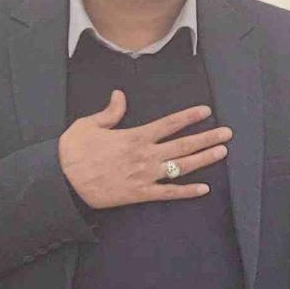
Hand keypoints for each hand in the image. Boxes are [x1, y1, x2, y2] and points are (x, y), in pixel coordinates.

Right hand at [58, 91, 231, 209]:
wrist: (62, 181)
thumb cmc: (72, 152)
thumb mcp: (89, 124)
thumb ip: (110, 112)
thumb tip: (120, 95)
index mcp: (135, 136)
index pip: (169, 124)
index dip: (189, 117)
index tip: (207, 111)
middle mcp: (145, 155)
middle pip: (183, 145)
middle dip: (208, 138)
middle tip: (228, 134)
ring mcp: (145, 175)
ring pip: (182, 167)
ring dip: (204, 159)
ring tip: (222, 152)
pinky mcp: (140, 194)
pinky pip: (169, 193)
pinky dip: (187, 192)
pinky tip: (204, 189)